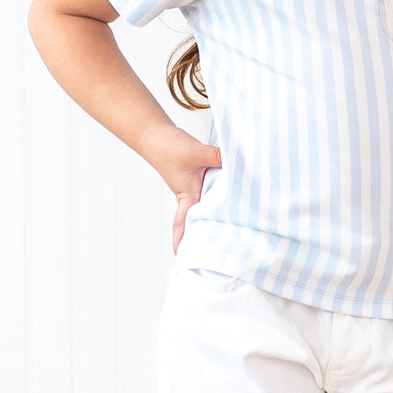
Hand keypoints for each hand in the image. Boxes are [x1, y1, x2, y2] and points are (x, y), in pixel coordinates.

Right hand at [140, 124, 222, 253]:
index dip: (183, 241)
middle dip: (205, 235)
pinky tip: (235, 197)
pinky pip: (212, 192)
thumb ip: (216, 157)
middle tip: (219, 252)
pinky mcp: (198, 178)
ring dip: (215, 215)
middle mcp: (190, 195)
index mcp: (187, 196)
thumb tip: (236, 161)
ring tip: (234, 229)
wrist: (156, 135)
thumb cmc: (169, 147)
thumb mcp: (196, 153)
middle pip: (197, 221)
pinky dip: (220, 196)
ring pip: (207, 206)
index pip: (184, 224)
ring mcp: (194, 187)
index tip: (183, 257)